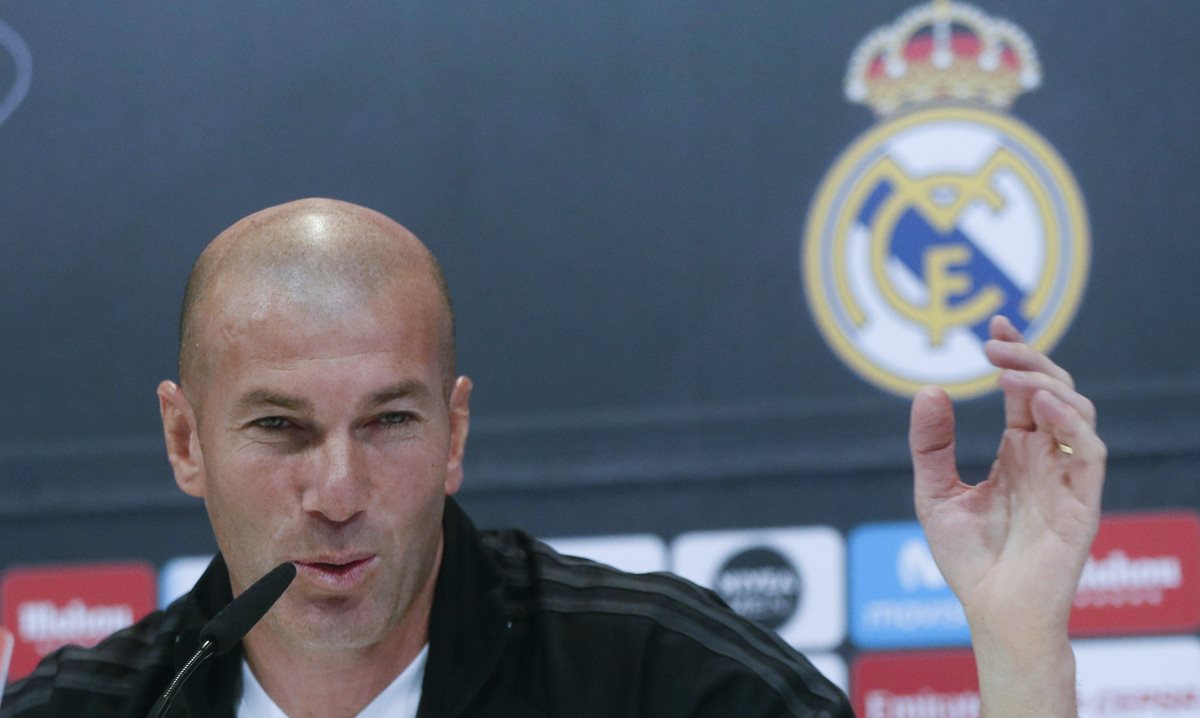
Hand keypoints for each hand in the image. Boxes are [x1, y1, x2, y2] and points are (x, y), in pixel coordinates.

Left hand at [909, 315, 1105, 715]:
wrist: (992, 613)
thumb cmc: (970, 560)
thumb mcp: (935, 493)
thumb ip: (931, 445)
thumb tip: (929, 390)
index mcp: (1017, 452)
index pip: (1024, 391)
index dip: (1016, 354)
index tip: (994, 325)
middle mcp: (1045, 458)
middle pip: (1053, 390)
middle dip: (1029, 359)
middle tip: (994, 342)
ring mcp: (1066, 478)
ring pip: (1077, 413)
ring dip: (1047, 384)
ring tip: (1009, 371)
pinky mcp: (1083, 503)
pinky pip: (1090, 454)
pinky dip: (1070, 424)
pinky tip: (1039, 405)